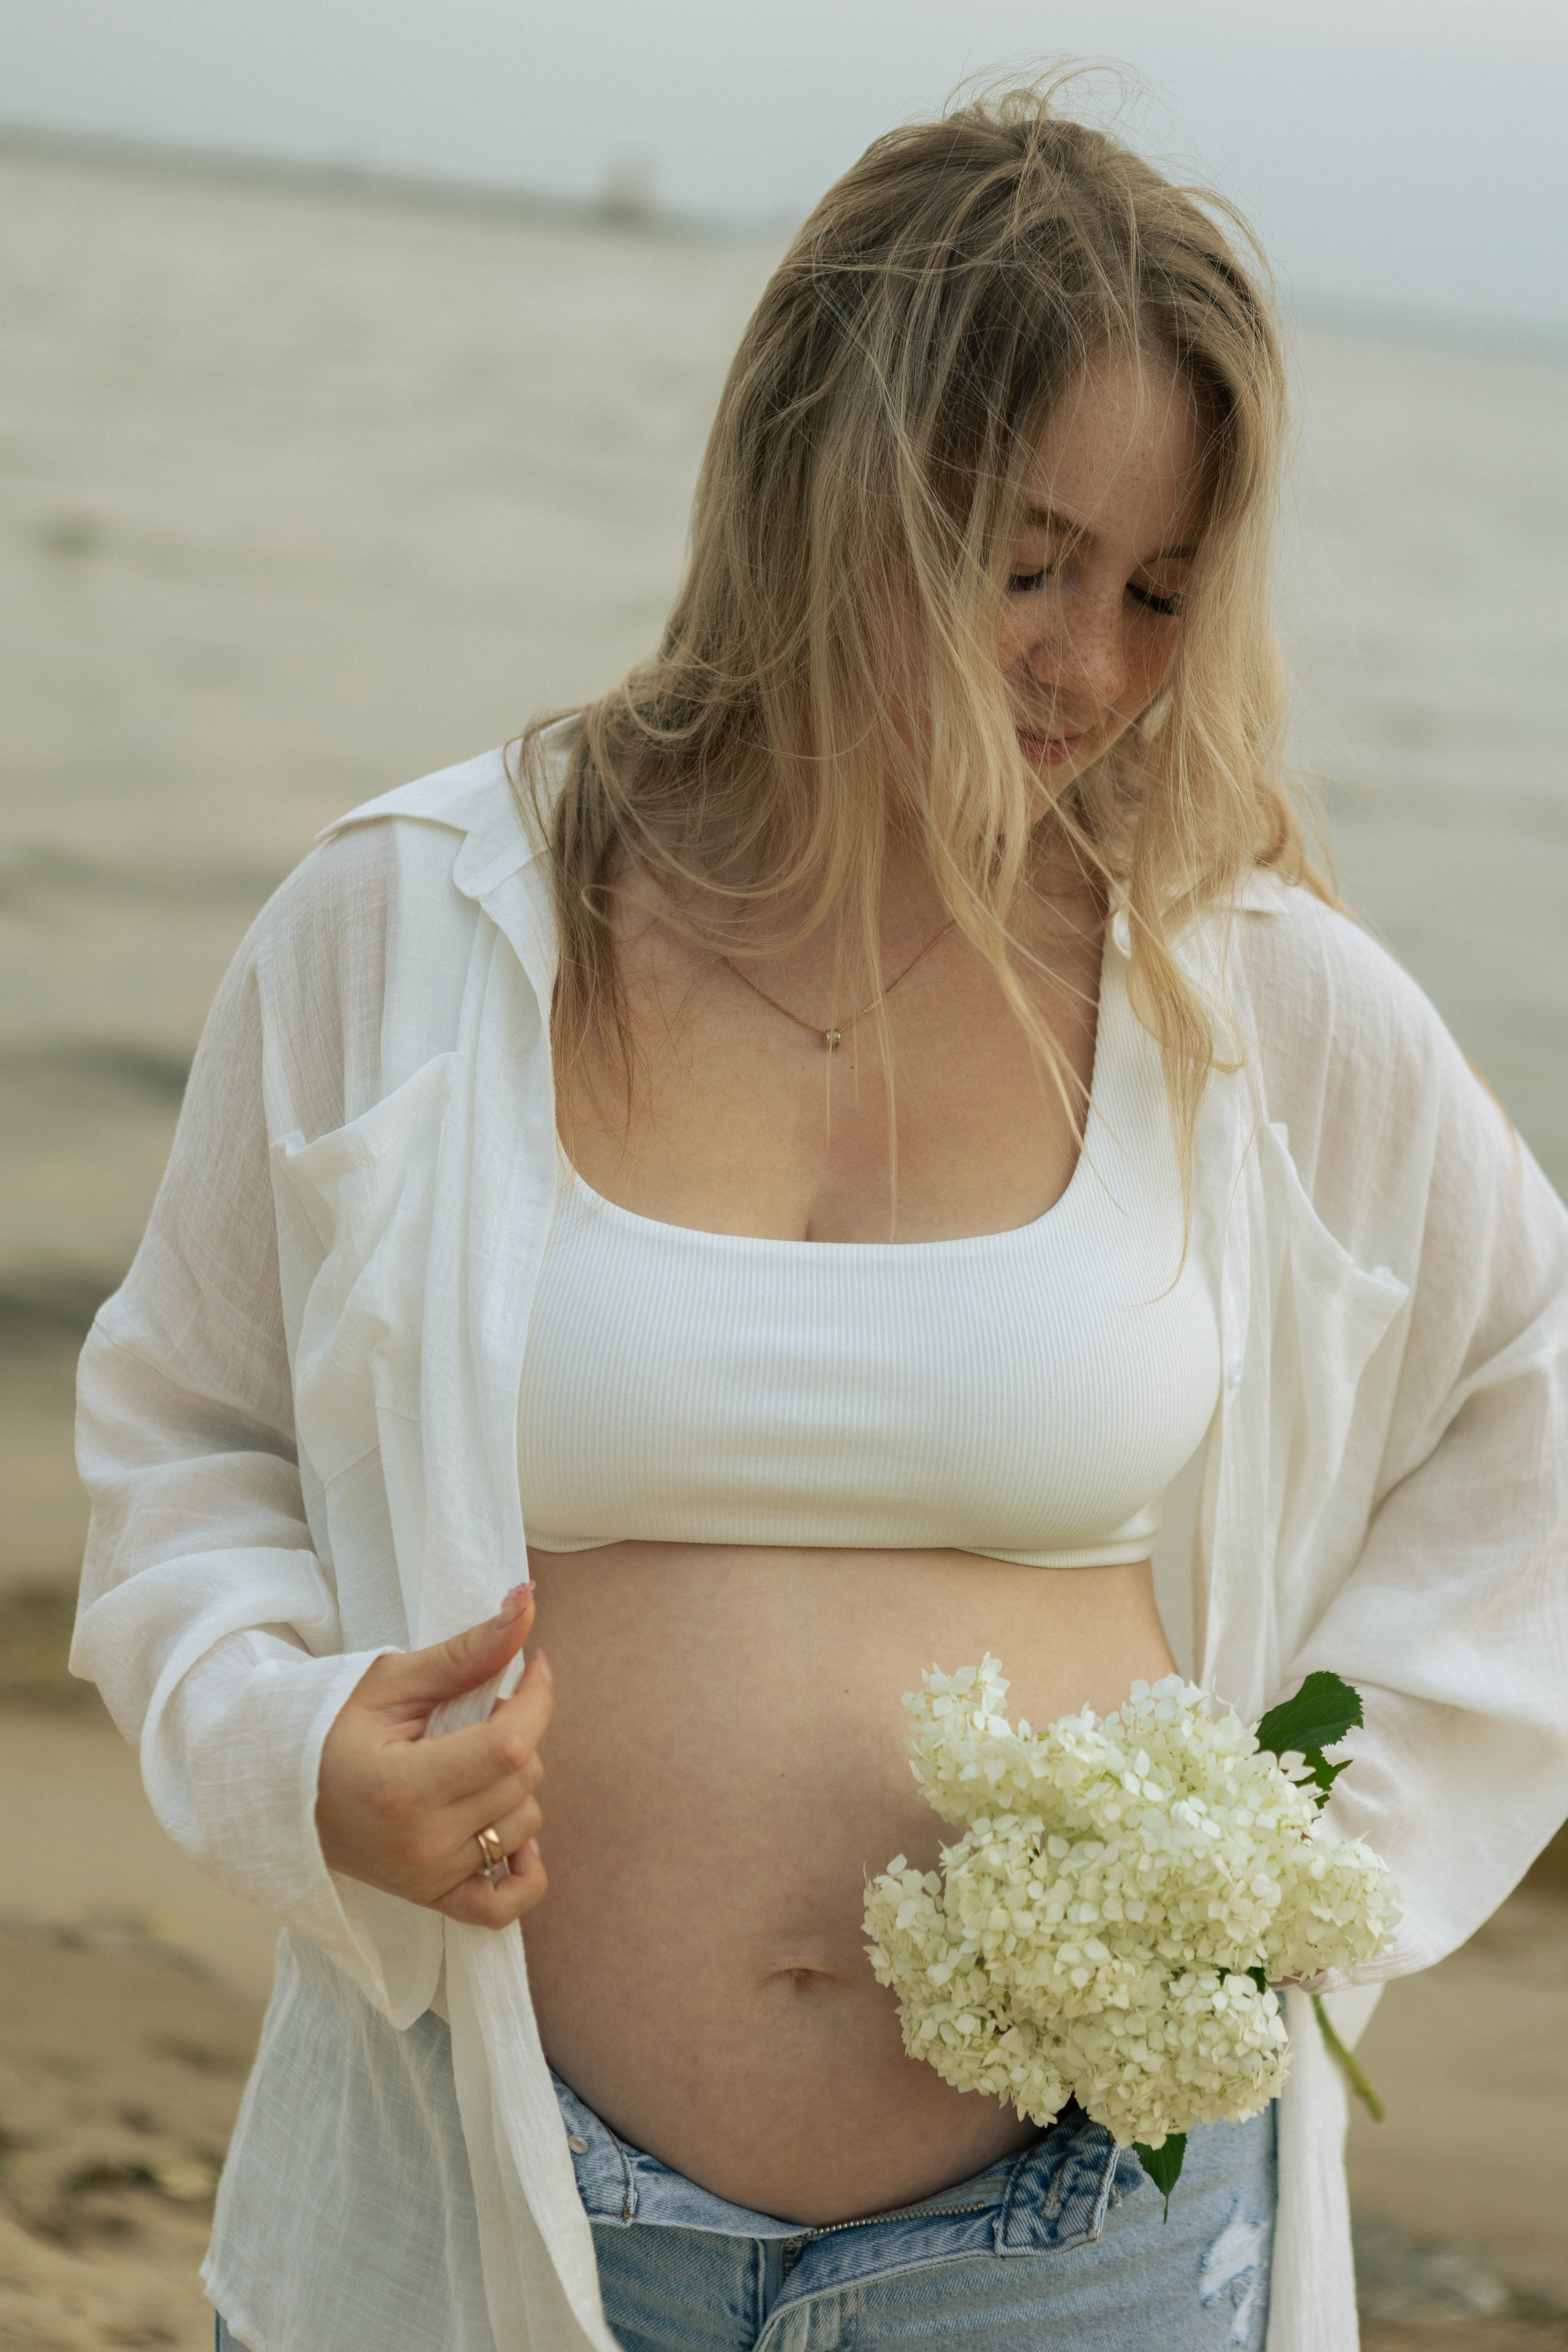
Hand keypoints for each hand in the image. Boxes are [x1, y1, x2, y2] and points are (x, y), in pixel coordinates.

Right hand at [316, 1583, 552, 1927]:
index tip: (534, 1667)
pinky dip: (523, 1865)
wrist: (280, 1794)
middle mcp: (421, 1844)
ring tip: (464, 1763)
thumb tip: (528, 1605)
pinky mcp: (434, 1901)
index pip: (510, 1745)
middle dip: (514, 1733)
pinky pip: (509, 1903)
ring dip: (512, 1785)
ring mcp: (428, 1879)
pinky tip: (502, 1826)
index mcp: (405, 1786)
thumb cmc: (330, 1728)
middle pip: (522, 1779)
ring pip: (525, 1824)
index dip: (537, 1698)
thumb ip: (466, 1652)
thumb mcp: (392, 1681)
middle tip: (469, 1718)